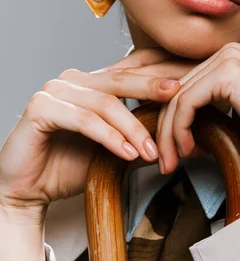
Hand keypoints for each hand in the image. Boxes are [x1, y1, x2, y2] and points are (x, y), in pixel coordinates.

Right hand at [0, 48, 183, 216]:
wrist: (27, 190)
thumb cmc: (68, 167)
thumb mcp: (114, 150)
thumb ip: (139, 136)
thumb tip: (180, 135)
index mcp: (91, 82)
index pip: (130, 70)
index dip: (160, 72)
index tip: (191, 79)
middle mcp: (73, 80)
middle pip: (121, 79)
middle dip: (153, 88)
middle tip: (180, 95)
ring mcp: (54, 90)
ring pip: (104, 103)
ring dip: (132, 127)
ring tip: (152, 150)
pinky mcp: (41, 107)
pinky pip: (84, 119)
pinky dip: (108, 137)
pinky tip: (127, 153)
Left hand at [148, 42, 239, 189]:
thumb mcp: (229, 118)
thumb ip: (203, 108)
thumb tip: (168, 119)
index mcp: (230, 58)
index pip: (182, 83)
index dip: (165, 115)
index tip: (164, 148)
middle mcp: (229, 51)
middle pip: (175, 89)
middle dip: (164, 127)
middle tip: (163, 160)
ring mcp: (229, 58)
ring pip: (176, 97)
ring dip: (169, 134)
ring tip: (171, 162)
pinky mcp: (228, 73)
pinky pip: (185, 102)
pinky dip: (179, 130)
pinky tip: (188, 151)